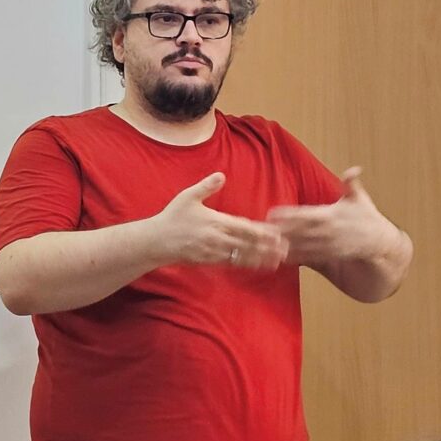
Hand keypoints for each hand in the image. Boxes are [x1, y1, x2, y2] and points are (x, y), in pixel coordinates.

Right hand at [151, 172, 289, 269]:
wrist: (155, 242)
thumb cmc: (172, 217)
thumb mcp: (188, 197)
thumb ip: (206, 186)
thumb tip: (222, 175)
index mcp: (215, 221)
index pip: (243, 227)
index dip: (261, 232)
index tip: (277, 233)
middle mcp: (217, 238)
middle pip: (247, 244)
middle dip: (266, 247)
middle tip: (285, 250)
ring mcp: (212, 252)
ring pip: (241, 256)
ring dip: (259, 259)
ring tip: (276, 261)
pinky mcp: (207, 261)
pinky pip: (229, 264)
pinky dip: (244, 264)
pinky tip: (255, 265)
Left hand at [268, 168, 404, 270]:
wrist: (379, 242)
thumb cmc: (367, 217)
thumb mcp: (360, 199)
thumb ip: (352, 184)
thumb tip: (354, 170)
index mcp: (331, 214)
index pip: (305, 214)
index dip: (287, 214)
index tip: (271, 214)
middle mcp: (328, 230)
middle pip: (299, 231)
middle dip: (280, 231)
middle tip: (260, 231)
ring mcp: (328, 245)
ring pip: (302, 246)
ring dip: (284, 246)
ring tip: (266, 246)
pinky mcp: (330, 256)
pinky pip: (310, 258)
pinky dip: (296, 258)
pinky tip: (281, 259)